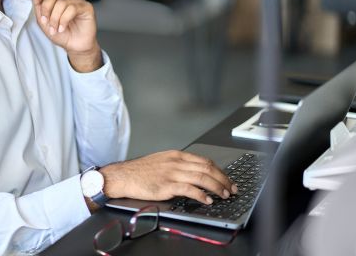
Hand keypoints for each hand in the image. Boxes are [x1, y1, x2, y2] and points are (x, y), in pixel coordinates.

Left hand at [32, 0, 101, 71]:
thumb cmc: (61, 34)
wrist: (73, 46)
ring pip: (62, 2)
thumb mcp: (43, 21)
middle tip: (45, 21)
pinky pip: (72, 9)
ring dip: (55, 18)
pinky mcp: (87, 7)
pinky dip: (64, 20)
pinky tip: (62, 28)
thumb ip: (39, 7)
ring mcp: (78, 0)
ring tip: (55, 29)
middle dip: (46, 8)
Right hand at [100, 150, 236, 204]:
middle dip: (222, 179)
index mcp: (176, 155)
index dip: (219, 170)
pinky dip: (201, 195)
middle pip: (207, 168)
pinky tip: (207, 200)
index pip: (204, 160)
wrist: (123, 176)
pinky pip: (189, 189)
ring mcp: (171, 173)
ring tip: (224, 195)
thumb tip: (195, 173)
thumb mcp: (162, 161)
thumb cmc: (140, 171)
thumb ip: (178, 165)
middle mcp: (176, 162)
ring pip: (201, 178)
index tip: (226, 178)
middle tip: (231, 188)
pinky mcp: (166, 185)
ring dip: (216, 187)